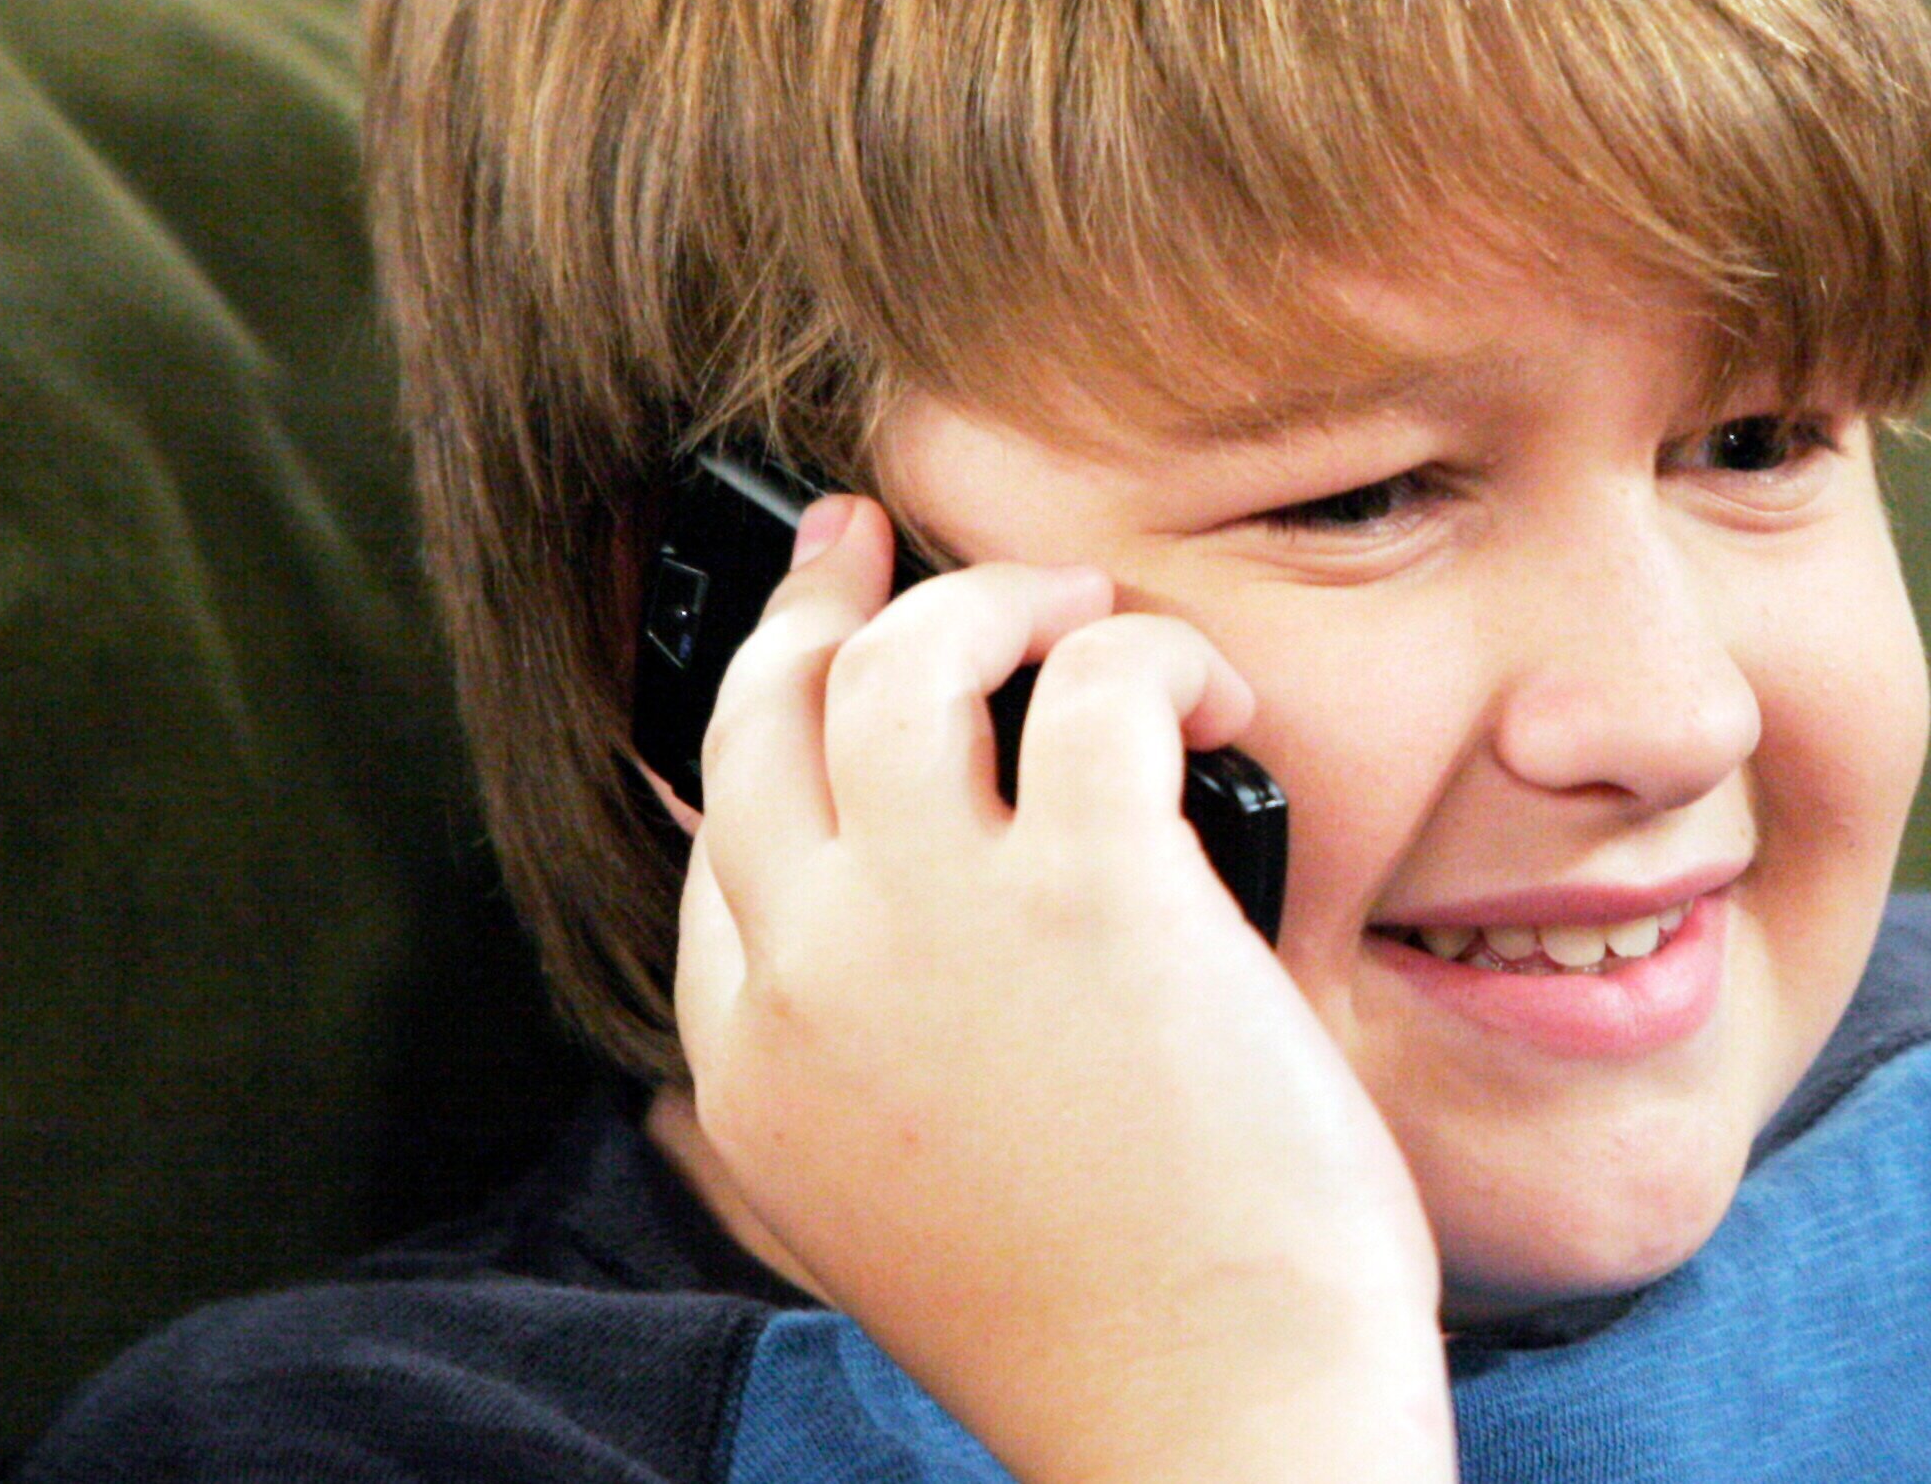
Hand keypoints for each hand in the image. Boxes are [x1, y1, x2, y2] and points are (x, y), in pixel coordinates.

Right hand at [666, 495, 1453, 1483]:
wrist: (1217, 1424)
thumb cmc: (1115, 1331)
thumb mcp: (914, 1205)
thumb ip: (871, 1066)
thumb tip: (883, 929)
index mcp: (756, 1075)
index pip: (713, 840)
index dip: (760, 721)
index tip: (811, 644)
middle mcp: (813, 981)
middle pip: (768, 716)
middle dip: (818, 600)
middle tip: (875, 535)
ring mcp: (941, 926)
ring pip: (908, 659)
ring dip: (998, 600)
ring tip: (1088, 615)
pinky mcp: (1096, 889)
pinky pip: (1102, 682)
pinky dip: (1158, 654)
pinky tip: (1215, 692)